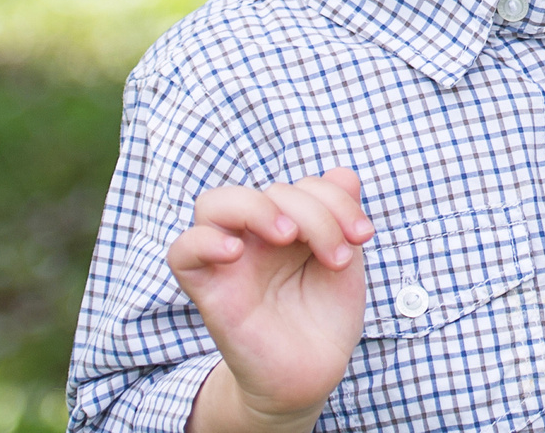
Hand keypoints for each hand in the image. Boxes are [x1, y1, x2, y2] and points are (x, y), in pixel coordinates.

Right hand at [170, 167, 375, 432]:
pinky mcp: (210, 291)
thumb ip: (340, 215)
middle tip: (337, 254)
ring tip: (290, 237)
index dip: (336, 199)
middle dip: (314, 212)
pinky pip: (182, 252)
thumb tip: (343, 172)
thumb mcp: (343, 259)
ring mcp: (230, 260)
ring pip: (213, 204)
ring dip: (257, 208)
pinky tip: (236, 252)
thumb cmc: (324, 315)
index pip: (301, 185)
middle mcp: (256, 236)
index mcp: (288, 223)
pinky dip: (204, 241)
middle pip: (269, 192)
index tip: (362, 235)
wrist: (312, 372)